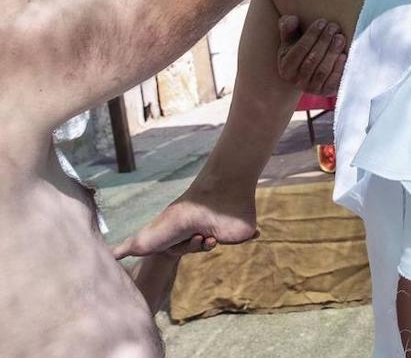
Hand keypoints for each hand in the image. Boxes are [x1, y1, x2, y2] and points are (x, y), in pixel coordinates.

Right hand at [113, 188, 256, 258]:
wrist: (210, 204)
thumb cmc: (178, 219)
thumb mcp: (143, 240)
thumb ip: (125, 249)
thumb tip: (106, 258)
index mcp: (185, 230)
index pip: (183, 249)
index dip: (182, 249)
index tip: (180, 241)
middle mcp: (202, 227)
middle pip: (200, 249)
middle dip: (196, 248)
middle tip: (196, 238)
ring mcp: (220, 227)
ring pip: (217, 247)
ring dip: (210, 245)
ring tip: (209, 236)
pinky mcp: (240, 229)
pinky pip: (249, 235)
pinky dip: (251, 234)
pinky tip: (253, 234)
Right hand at [277, 15, 345, 95]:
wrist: (309, 75)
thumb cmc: (301, 52)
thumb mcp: (291, 41)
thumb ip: (288, 29)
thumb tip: (292, 19)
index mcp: (286, 68)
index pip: (299, 50)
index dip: (311, 35)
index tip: (322, 22)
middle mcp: (297, 81)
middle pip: (312, 60)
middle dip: (324, 41)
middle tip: (334, 26)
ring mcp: (312, 88)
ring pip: (322, 70)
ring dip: (332, 53)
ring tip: (340, 37)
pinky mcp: (326, 92)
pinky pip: (332, 82)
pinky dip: (338, 69)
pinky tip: (344, 56)